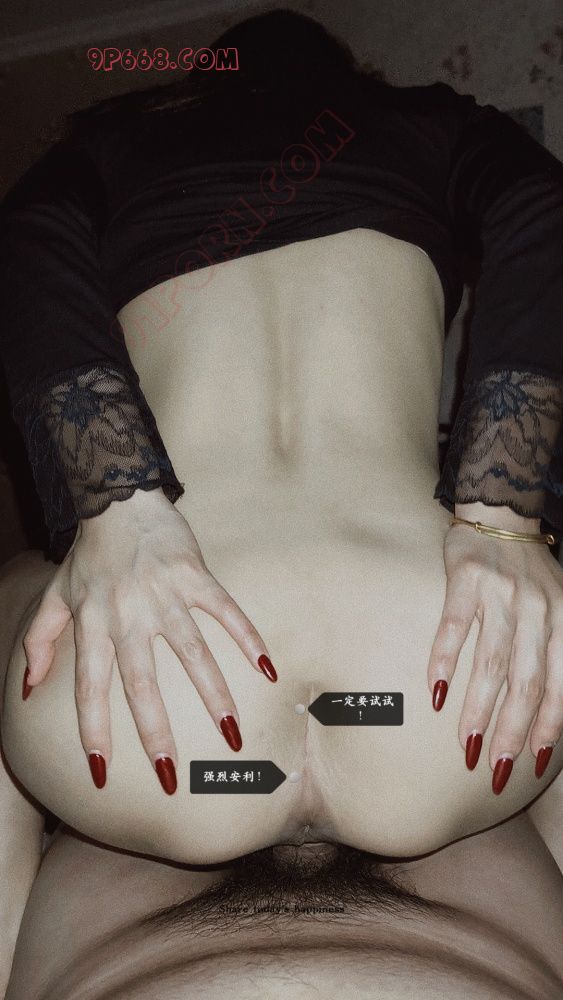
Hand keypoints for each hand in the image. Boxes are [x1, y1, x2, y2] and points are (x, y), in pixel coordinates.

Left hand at [20, 488, 277, 792]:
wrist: (117, 499)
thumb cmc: (88, 554)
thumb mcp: (55, 595)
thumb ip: (38, 640)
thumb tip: (26, 689)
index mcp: (93, 625)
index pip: (90, 687)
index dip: (93, 730)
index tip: (101, 772)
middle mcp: (128, 615)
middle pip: (142, 682)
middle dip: (155, 731)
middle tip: (170, 775)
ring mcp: (164, 595)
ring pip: (192, 652)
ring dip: (213, 695)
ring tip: (232, 734)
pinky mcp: (195, 575)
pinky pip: (224, 610)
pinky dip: (247, 636)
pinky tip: (267, 668)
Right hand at [428, 502, 562, 793]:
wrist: (500, 512)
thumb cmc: (528, 572)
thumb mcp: (558, 606)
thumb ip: (553, 650)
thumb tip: (543, 708)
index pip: (557, 684)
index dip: (545, 726)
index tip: (529, 762)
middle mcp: (538, 609)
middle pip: (525, 681)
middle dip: (512, 729)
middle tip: (495, 767)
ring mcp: (501, 594)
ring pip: (492, 662)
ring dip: (478, 708)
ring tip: (466, 744)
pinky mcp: (465, 579)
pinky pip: (454, 626)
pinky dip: (444, 660)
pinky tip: (436, 691)